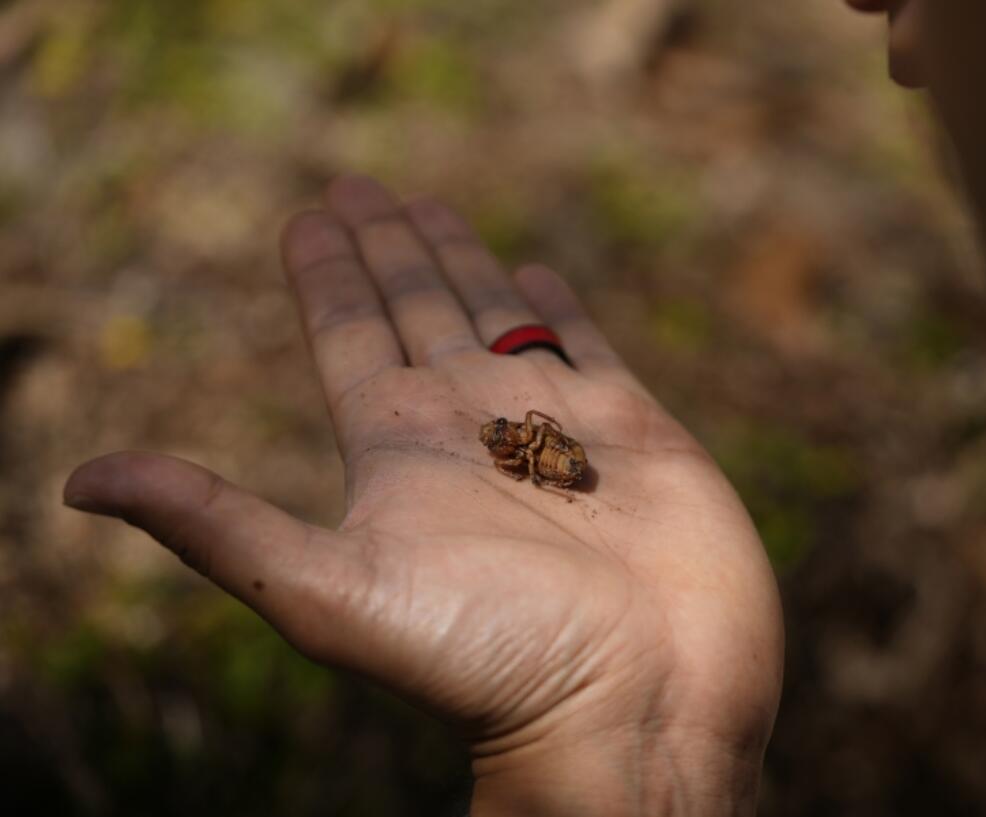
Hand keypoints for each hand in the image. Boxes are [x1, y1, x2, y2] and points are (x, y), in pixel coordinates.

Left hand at [64, 175, 783, 815]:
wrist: (641, 701)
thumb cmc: (495, 659)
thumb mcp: (334, 593)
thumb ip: (219, 528)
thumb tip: (77, 483)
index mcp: (398, 452)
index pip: (349, 338)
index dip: (325, 277)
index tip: (306, 215)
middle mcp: (471, 430)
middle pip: (415, 312)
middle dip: (386, 249)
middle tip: (357, 187)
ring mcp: (556, 425)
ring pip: (497, 318)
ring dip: (462, 262)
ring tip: (428, 207)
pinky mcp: (634, 428)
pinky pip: (588, 346)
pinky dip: (561, 307)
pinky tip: (536, 274)